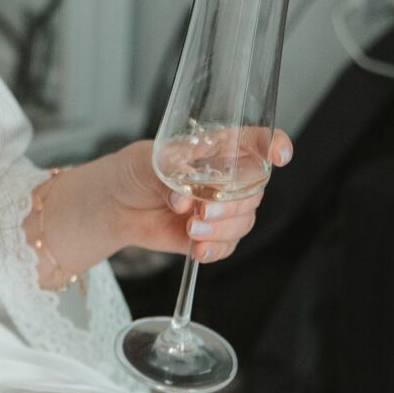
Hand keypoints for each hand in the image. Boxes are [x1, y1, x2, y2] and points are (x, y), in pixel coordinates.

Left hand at [79, 134, 295, 269]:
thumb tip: (185, 198)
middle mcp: (227, 178)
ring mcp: (221, 208)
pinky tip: (198, 250)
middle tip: (203, 211)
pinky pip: (228, 245)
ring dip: (222, 229)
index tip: (280, 155)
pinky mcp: (212, 234)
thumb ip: (171, 175)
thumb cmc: (133, 170)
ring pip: (243, 221)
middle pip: (253, 191)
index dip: (274, 145)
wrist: (113, 203)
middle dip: (232, 204)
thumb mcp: (147, 162)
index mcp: (216, 149)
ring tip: (192, 230)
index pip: (254, 142)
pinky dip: (215, 249)